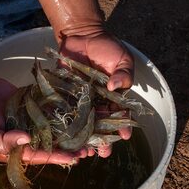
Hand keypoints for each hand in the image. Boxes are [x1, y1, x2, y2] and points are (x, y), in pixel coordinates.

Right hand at [0, 73, 81, 165]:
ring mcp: (27, 121)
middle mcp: (22, 137)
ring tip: (89, 135)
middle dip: (68, 148)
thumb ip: (3, 141)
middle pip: (49, 146)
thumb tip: (27, 140)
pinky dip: (61, 114)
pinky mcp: (30, 106)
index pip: (37, 156)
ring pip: (52, 130)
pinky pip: (47, 111)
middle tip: (89, 150)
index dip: (56, 157)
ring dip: (69, 133)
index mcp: (10, 149)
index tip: (73, 158)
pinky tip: (77, 115)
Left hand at [58, 30, 134, 157]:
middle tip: (103, 153)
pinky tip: (65, 138)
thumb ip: (123, 73)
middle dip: (103, 140)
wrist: (82, 35)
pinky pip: (65, 112)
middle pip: (101, 124)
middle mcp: (98, 101)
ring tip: (84, 152)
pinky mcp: (64, 95)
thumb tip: (115, 86)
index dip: (123, 126)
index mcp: (114, 95)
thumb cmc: (106, 47)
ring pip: (83, 124)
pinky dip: (65, 126)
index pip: (120, 114)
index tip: (124, 136)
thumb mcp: (122, 58)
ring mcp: (81, 100)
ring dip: (84, 138)